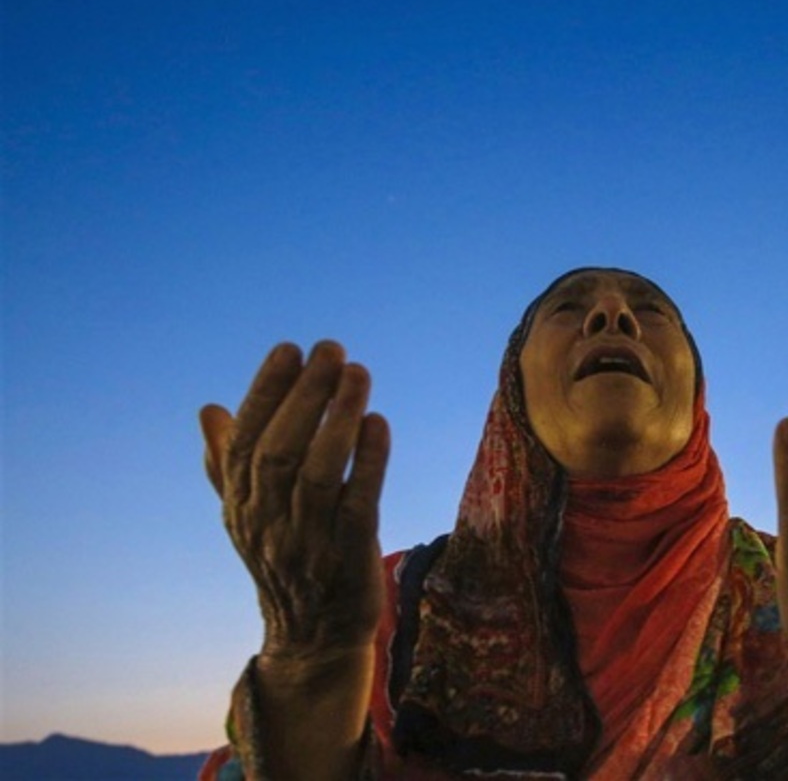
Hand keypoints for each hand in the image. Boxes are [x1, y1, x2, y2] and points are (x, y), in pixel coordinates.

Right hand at [199, 341, 389, 662]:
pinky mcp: (350, 557)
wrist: (313, 639)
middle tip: (331, 350)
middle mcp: (268, 523)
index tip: (289, 350)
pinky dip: (368, 463)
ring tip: (358, 373)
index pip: (245, 441)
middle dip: (305, 395)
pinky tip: (379, 424)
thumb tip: (208, 410)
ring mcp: (307, 543)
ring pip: (317, 473)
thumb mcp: (248, 516)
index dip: (265, 392)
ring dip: (339, 418)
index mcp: (241, 506)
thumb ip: (228, 465)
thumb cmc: (284, 563)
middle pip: (279, 451)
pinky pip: (358, 505)